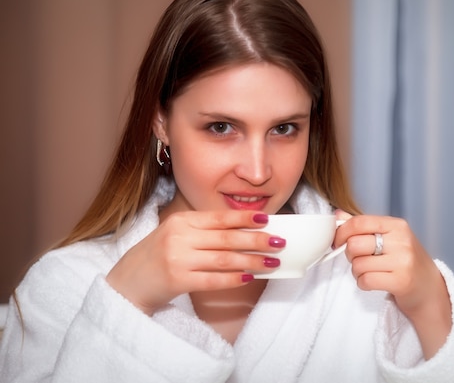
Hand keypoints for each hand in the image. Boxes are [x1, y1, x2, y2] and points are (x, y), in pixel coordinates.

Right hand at [106, 210, 281, 315]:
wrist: (126, 283)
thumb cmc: (157, 257)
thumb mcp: (175, 235)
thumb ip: (203, 232)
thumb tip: (244, 233)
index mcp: (181, 221)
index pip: (219, 218)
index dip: (245, 218)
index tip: (268, 219)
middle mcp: (179, 236)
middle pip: (227, 237)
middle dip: (257, 240)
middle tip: (279, 243)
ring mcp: (177, 258)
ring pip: (224, 259)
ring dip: (252, 261)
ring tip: (271, 263)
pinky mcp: (177, 280)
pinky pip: (213, 279)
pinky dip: (234, 278)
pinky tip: (249, 277)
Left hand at [333, 210, 450, 358]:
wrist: (428, 288)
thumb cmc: (405, 260)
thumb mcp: (389, 238)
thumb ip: (363, 226)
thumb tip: (337, 215)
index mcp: (397, 226)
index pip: (359, 222)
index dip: (342, 232)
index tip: (338, 241)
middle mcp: (401, 241)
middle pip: (355, 244)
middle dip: (350, 254)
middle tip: (358, 258)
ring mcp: (403, 262)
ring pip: (358, 265)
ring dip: (357, 272)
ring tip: (369, 271)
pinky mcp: (401, 282)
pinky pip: (365, 281)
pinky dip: (363, 283)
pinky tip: (373, 282)